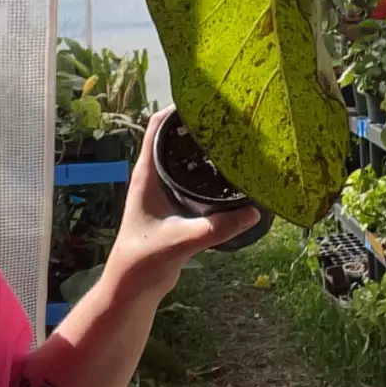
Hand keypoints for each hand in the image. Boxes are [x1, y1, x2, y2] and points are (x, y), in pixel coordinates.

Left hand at [103, 107, 258, 300]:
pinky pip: (191, 177)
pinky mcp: (173, 205)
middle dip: (197, 124)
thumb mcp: (182, 240)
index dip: (176, 109)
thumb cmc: (144, 261)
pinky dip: (207, 170)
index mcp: (146, 175)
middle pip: (173, 137)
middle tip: (228, 116)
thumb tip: (252, 211)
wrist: (133, 288)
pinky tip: (229, 173)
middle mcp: (152, 177)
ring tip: (233, 137)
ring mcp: (162, 190)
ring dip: (203, 147)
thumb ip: (216, 228)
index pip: (156, 127)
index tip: (204, 99)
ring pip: (183, 157)